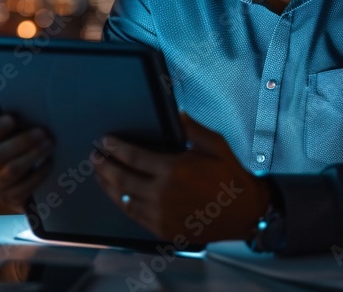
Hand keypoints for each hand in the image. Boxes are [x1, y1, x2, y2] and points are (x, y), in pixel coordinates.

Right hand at [0, 115, 53, 211]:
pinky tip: (49, 163)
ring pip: (12, 170)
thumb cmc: (24, 153)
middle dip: (21, 142)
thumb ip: (17, 128)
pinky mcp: (11, 199)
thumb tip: (31, 109)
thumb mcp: (16, 140)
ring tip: (50, 144)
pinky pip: (25, 187)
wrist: (28, 187)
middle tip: (42, 132)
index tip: (13, 119)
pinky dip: (39, 173)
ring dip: (33, 155)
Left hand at [94, 113, 269, 243]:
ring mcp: (162, 215)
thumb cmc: (232, 177)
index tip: (104, 141)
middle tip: (94, 156)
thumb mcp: (215, 145)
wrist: (248, 212)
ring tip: (99, 174)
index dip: (115, 148)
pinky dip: (122, 203)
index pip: (133, 157)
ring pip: (123, 199)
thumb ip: (190, 128)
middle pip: (121, 178)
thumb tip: (174, 113)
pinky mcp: (164, 230)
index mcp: (173, 170)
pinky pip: (135, 216)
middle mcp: (163, 194)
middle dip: (104, 165)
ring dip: (107, 185)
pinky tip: (117, 195)